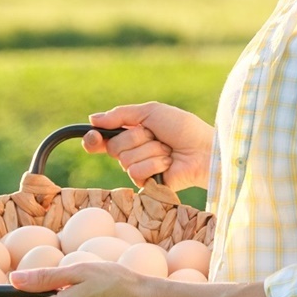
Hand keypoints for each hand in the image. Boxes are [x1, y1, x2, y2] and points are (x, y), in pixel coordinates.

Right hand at [84, 102, 212, 190]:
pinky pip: (136, 172)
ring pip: (125, 160)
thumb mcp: (151, 112)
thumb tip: (92, 119)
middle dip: (135, 137)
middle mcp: (133, 151)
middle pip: (114, 147)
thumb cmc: (183, 128)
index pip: (103, 139)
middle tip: (155, 136)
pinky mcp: (148, 184)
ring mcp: (140, 168)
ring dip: (149, 150)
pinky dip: (154, 164)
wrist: (203, 149)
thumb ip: (121, 114)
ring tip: (167, 150)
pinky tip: (168, 163)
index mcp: (132, 133)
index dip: (94, 139)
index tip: (93, 135)